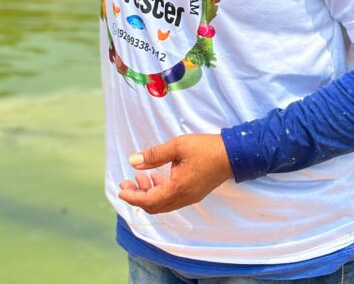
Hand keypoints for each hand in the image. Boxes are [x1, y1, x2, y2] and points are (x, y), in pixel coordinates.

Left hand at [118, 134, 233, 213]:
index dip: (132, 197)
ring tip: (141, 176)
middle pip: (154, 206)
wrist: (233, 155)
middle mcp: (183, 198)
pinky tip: (156, 177)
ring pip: (163, 204)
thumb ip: (154, 155)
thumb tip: (133, 161)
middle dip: (137, 196)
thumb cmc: (205, 149)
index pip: (149, 201)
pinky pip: (171, 199)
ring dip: (148, 193)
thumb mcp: (177, 147)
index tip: (120, 190)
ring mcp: (190, 197)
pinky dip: (159, 191)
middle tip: (127, 182)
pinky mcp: (194, 193)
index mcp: (178, 189)